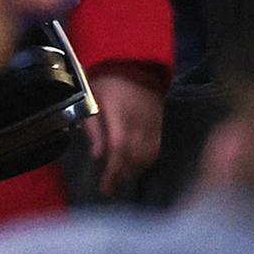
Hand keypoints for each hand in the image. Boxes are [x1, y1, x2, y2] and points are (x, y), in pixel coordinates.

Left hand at [89, 73, 164, 196]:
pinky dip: (146, 162)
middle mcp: (140, 123)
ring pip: (147, 157)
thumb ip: (94, 128)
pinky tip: (136, 168)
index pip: (120, 149)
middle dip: (122, 176)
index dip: (114, 171)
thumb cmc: (107, 82)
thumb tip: (98, 155)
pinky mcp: (161, 125)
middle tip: (109, 188)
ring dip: (134, 171)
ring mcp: (153, 125)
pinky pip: (156, 150)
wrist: (135, 65)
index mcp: (121, 115)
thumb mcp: (91, 99)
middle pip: (135, 158)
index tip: (105, 186)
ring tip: (120, 180)